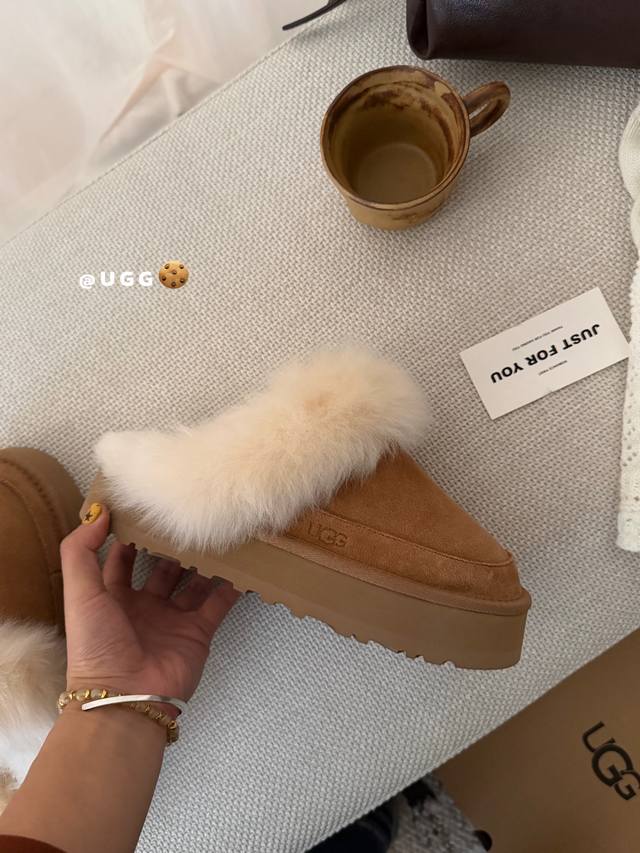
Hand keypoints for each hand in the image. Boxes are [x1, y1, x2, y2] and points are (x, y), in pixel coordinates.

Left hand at [60, 505, 238, 702]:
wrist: (126, 696)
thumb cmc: (97, 646)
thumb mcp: (79, 593)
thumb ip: (81, 551)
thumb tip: (98, 513)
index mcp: (113, 598)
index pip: (123, 559)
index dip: (133, 536)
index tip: (149, 512)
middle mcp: (144, 607)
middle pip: (164, 568)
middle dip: (175, 547)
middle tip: (190, 520)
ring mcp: (173, 620)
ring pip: (194, 582)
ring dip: (205, 563)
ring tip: (219, 535)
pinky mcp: (198, 632)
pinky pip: (218, 604)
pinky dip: (231, 587)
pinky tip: (242, 566)